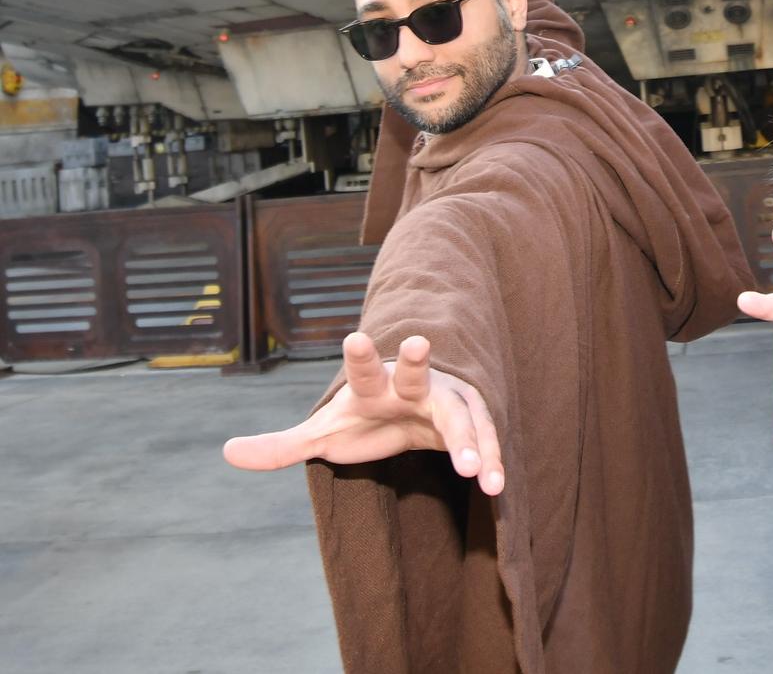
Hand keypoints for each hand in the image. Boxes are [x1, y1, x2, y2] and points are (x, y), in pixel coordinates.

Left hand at [222, 332, 504, 494]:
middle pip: (413, 371)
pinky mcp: (472, 417)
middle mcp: (411, 383)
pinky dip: (491, 460)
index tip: (352, 337)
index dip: (358, 355)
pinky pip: (484, 439)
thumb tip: (225, 451)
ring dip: (468, 438)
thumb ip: (282, 445)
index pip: (361, 368)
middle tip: (417, 345)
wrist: (417, 405)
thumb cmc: (367, 417)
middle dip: (415, 359)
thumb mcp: (326, 433)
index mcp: (372, 384)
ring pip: (458, 414)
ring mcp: (446, 398)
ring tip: (474, 470)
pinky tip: (496, 486)